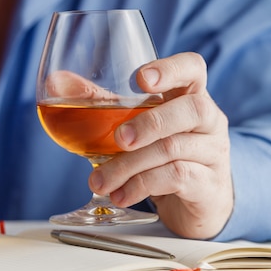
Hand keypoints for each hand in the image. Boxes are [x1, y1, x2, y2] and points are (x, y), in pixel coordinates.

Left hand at [88, 52, 233, 238]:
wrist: (195, 203)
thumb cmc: (160, 153)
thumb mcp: (134, 124)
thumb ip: (100, 102)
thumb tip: (57, 81)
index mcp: (188, 96)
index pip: (192, 68)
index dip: (171, 69)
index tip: (141, 79)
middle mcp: (207, 120)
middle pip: (193, 109)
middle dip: (150, 122)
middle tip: (118, 139)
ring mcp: (212, 152)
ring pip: (175, 149)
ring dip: (130, 165)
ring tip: (100, 181)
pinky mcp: (208, 185)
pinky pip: (178, 178)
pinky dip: (141, 186)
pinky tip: (120, 194)